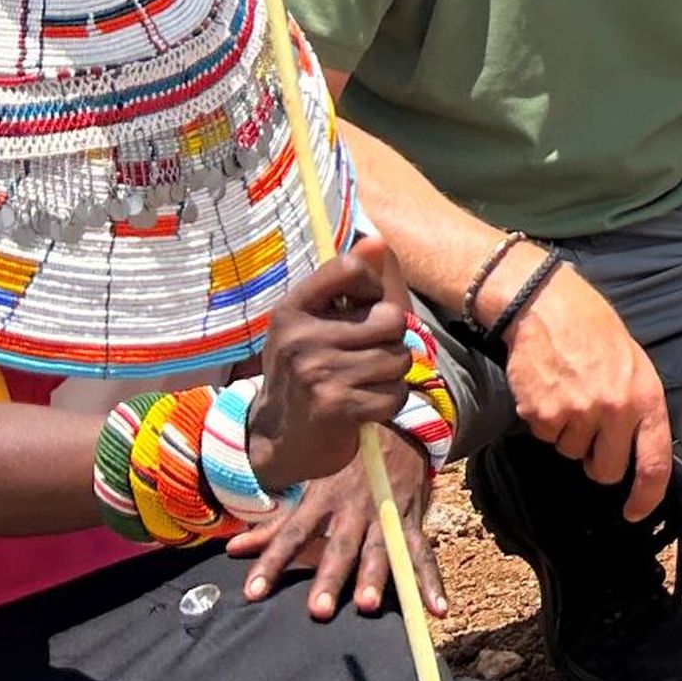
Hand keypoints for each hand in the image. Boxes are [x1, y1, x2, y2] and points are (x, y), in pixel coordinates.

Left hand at [228, 429, 441, 621]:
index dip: (271, 562)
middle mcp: (354, 508)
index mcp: (323, 500)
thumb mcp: (310, 490)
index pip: (291, 535)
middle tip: (318, 610)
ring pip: (382, 550)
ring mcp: (386, 515)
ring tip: (368, 606)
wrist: (398, 431)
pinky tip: (437, 611)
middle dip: (330, 577)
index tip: (253, 592)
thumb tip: (231, 550)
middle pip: (340, 547)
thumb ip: (275, 527)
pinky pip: (423, 555)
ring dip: (376, 578)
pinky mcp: (413, 521)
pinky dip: (432, 582)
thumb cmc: (346, 467)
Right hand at [246, 231, 414, 493]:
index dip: (373, 287)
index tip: (363, 308)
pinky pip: (395, 394)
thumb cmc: (310, 369)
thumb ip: (351, 283)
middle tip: (365, 356)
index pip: (350, 267)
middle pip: (392, 318)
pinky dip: (388, 403)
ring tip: (361, 382)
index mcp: (293, 308)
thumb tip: (378, 241)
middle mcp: (300, 336)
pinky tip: (362, 406)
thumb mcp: (318, 322)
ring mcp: (316, 372)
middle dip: (390, 340)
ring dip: (390, 375)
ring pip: (399, 358)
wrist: (282, 439)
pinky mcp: (336, 406)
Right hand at [500, 264, 671, 517]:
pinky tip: (549, 390)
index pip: (656, 462)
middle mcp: (616, 409)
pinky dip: (544, 421)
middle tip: (589, 432)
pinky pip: (546, 437)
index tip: (635, 511)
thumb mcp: (635, 366)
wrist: (548, 307)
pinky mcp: (545, 413)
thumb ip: (640, 410)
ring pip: (571, 453)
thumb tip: (641, 453)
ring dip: (568, 434)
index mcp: (646, 398)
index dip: (646, 496)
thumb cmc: (594, 334)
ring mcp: (579, 412)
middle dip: (596, 461)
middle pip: (606, 470)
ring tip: (569, 394)